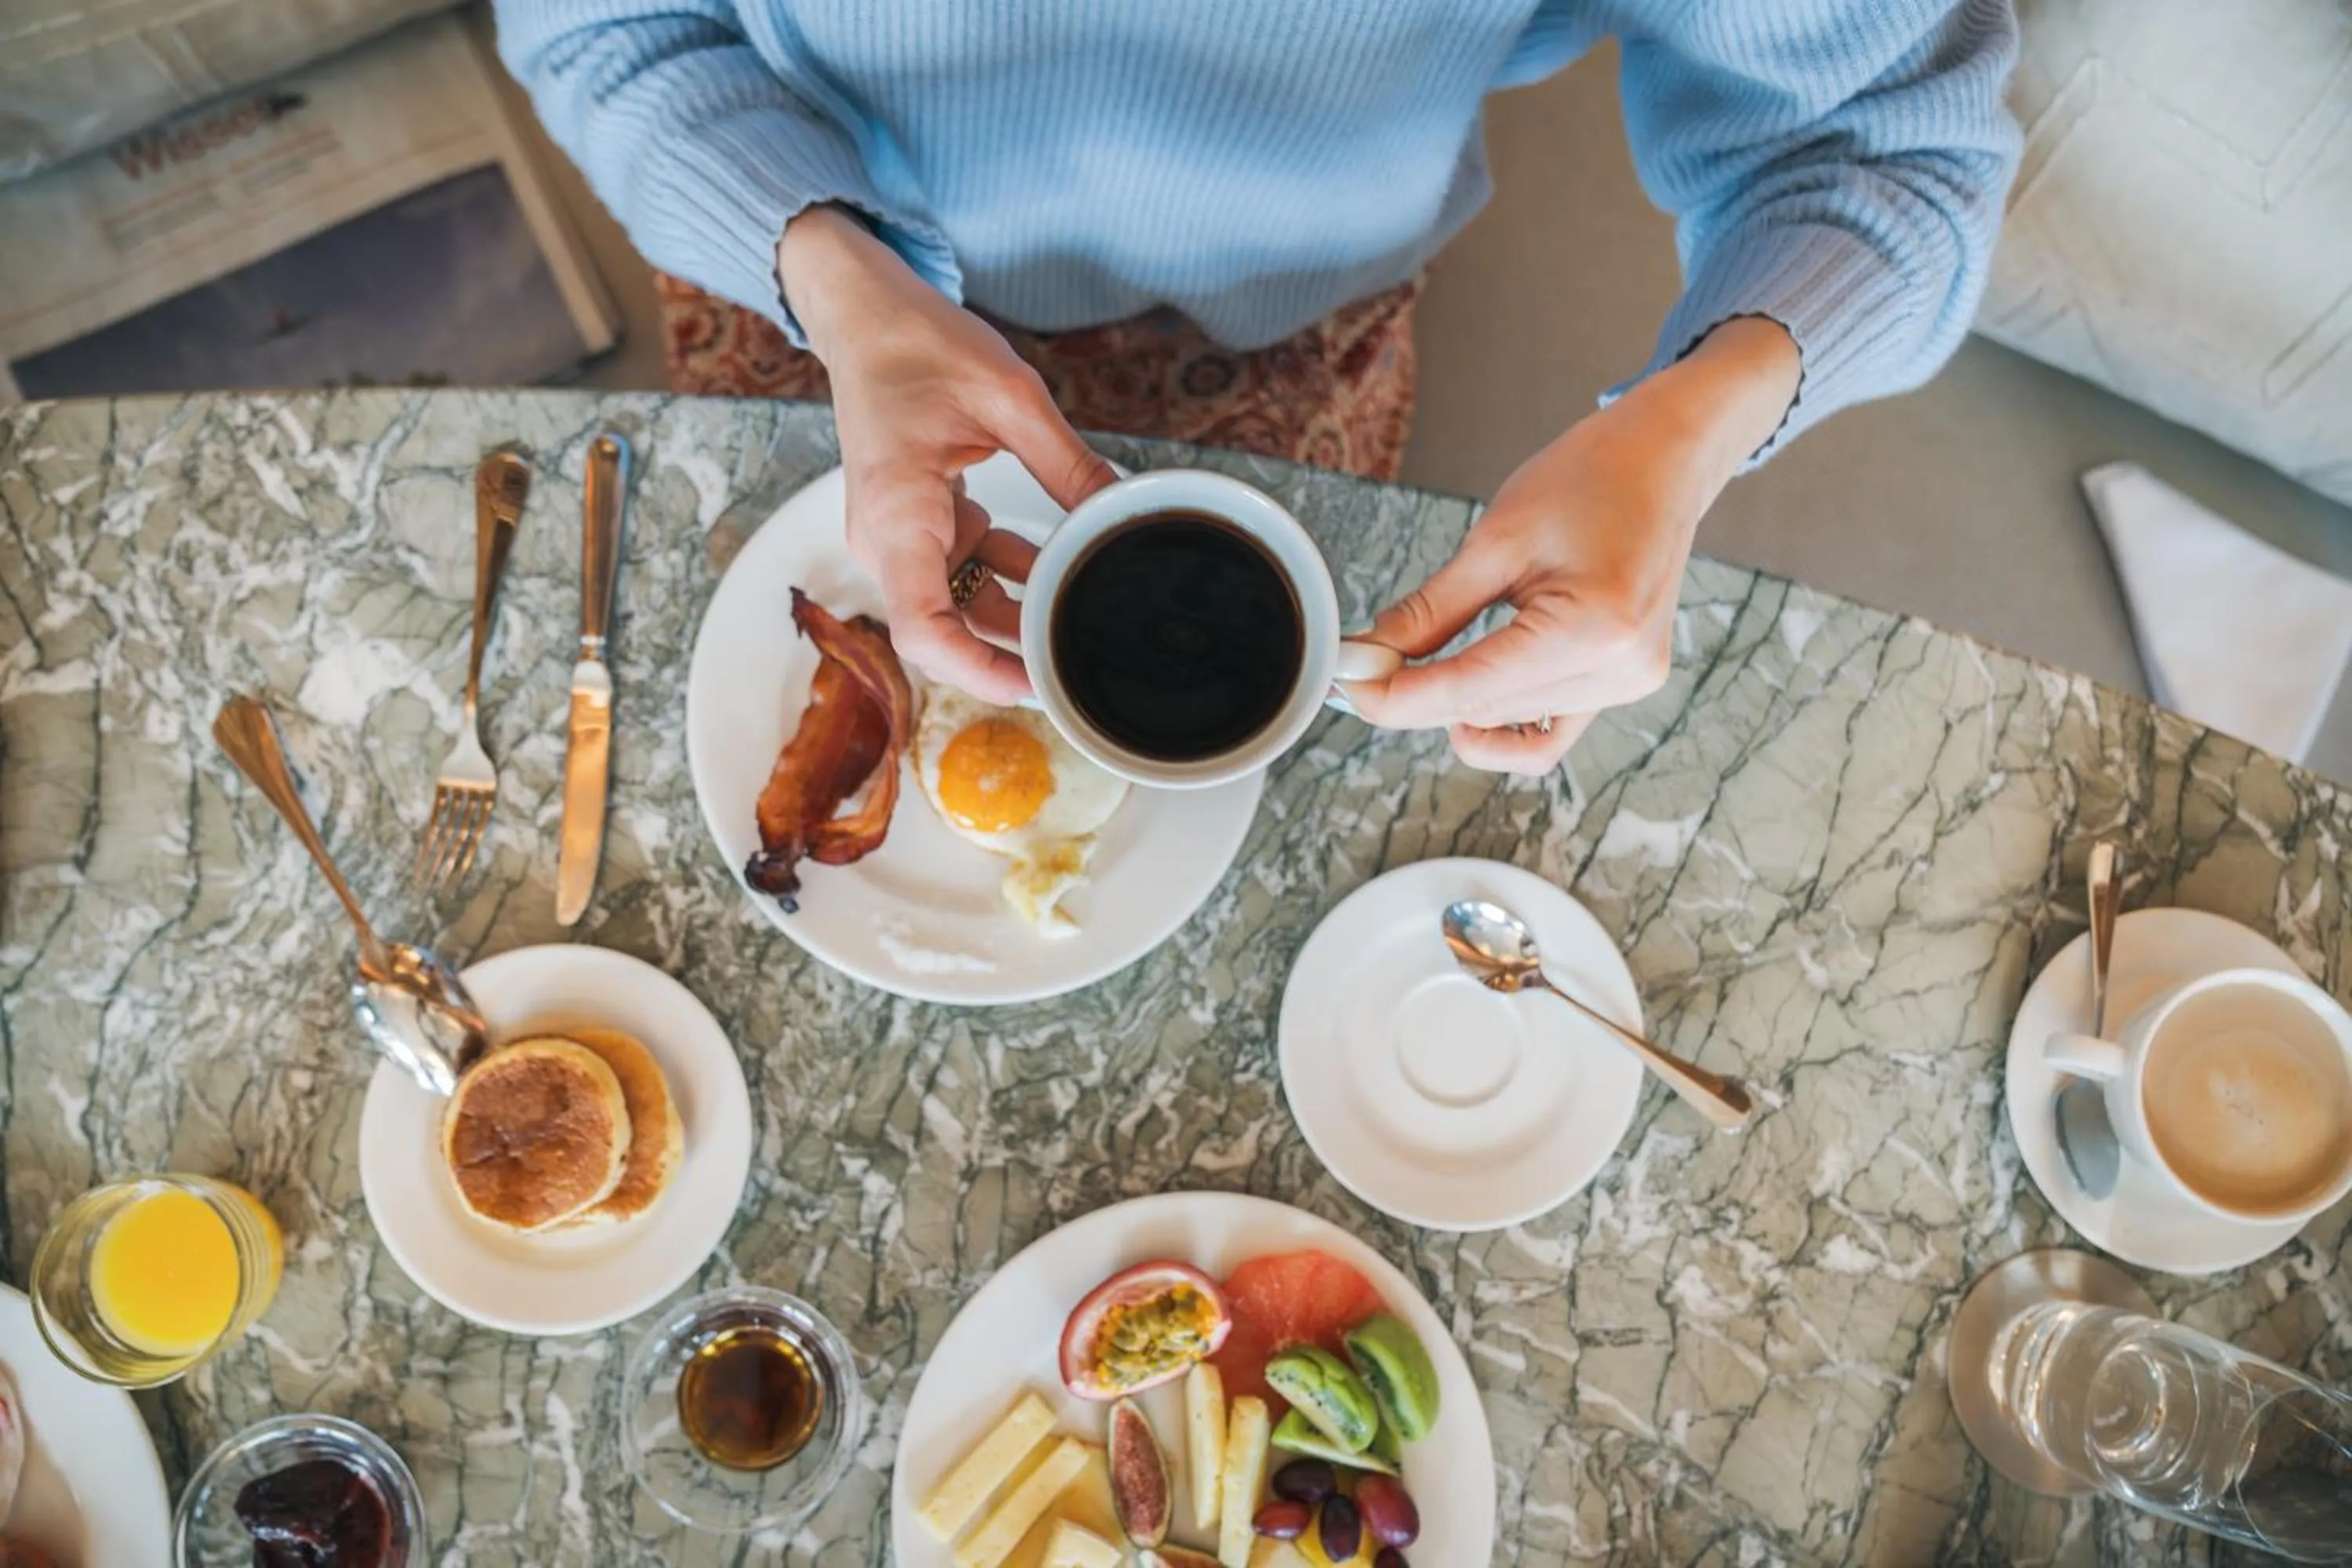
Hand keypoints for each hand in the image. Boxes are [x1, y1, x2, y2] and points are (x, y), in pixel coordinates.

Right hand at [780, 206, 1117, 703]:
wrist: (866, 315)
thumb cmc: (916, 344)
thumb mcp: (1009, 396)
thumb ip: (1066, 463)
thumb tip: (1122, 510)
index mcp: (895, 515)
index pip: (922, 629)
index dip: (977, 672)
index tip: (1035, 684)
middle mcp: (888, 540)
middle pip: (947, 630)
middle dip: (1014, 650)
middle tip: (1084, 659)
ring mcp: (902, 536)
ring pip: (963, 606)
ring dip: (1021, 613)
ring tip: (1086, 617)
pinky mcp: (921, 525)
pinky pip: (968, 572)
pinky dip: (1015, 574)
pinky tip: (1064, 567)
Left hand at [1349, 317, 1800, 773]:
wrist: (1663, 461)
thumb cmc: (1589, 480)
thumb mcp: (1495, 541)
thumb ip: (1430, 612)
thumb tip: (1371, 658)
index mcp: (1591, 629)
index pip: (1470, 689)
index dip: (1397, 697)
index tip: (1346, 688)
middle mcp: (1618, 670)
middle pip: (1487, 710)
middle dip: (1418, 695)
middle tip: (1366, 664)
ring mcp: (1628, 683)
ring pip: (1512, 722)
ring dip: (1459, 700)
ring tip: (1419, 658)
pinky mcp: (1625, 684)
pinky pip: (1552, 732)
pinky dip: (1504, 724)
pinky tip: (1467, 698)